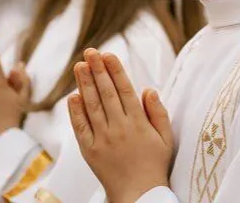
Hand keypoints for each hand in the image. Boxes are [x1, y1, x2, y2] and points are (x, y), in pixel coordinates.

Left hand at [69, 49, 172, 202]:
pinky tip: (73, 95)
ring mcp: (103, 139)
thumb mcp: (166, 139)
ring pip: (92, 106)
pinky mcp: (90, 150)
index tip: (108, 55)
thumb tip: (149, 89)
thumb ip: (158, 113)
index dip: (115, 70)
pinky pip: (81, 127)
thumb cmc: (154, 165)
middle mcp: (119, 128)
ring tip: (79, 65)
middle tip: (90, 51)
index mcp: (138, 123)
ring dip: (84, 84)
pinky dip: (76, 111)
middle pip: (106, 93)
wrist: (139, 195)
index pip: (125, 90)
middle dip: (97, 70)